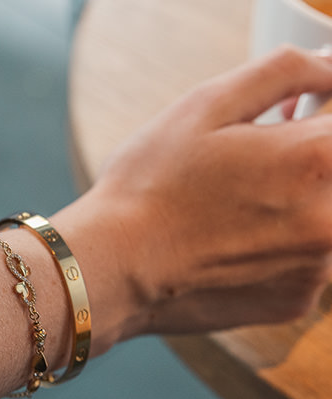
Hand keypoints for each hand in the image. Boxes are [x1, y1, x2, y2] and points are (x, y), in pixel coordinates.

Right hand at [66, 46, 331, 337]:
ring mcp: (315, 271)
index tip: (289, 113)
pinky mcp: (295, 303)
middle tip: (253, 161)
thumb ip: (283, 72)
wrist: (115, 266)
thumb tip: (328, 69)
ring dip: (293, 204)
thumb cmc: (149, 187)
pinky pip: (305, 261)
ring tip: (235, 207)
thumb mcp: (206, 105)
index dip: (318, 107)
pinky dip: (280, 247)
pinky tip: (233, 244)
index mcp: (316, 159)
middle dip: (302, 159)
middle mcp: (331, 221)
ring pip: (322, 217)